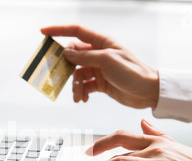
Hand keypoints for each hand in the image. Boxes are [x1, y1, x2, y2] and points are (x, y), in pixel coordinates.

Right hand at [41, 25, 158, 108]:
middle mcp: (99, 54)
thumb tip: (66, 54)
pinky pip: (84, 86)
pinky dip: (82, 92)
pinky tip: (84, 98)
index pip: (76, 32)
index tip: (43, 33)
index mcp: (102, 42)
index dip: (58, 31)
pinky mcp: (101, 83)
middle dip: (65, 67)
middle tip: (56, 75)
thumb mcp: (107, 61)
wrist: (148, 92)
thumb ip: (85, 57)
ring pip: (77, 74)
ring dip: (75, 86)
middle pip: (73, 56)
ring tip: (78, 96)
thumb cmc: (133, 71)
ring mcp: (99, 69)